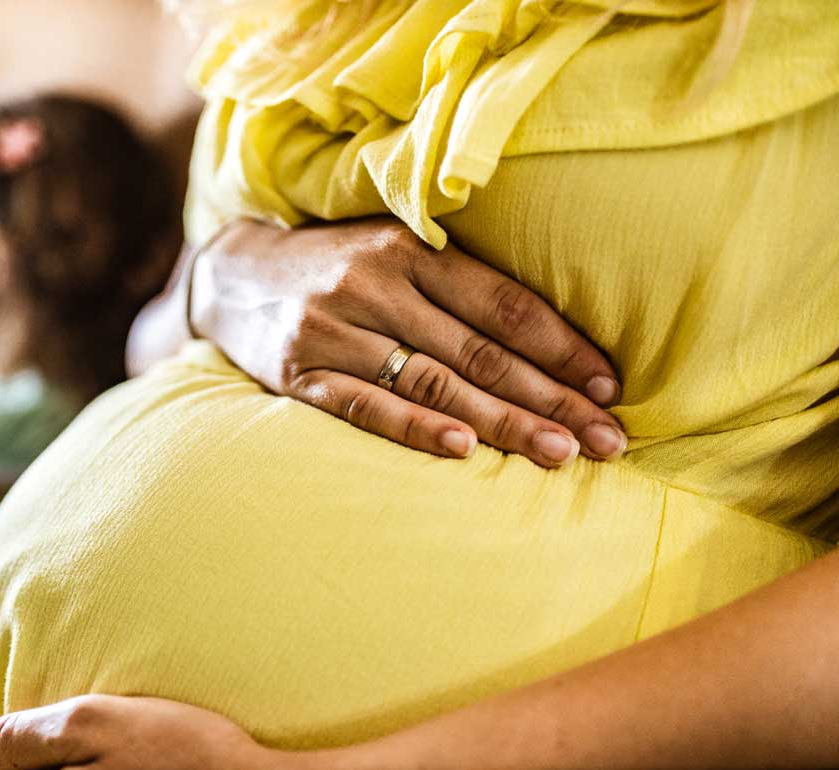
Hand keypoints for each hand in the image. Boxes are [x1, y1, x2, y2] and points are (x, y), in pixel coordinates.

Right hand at [191, 219, 626, 466]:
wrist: (228, 274)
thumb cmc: (337, 268)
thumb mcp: (394, 249)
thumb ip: (457, 284)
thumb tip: (554, 342)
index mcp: (410, 247)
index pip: (503, 303)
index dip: (561, 346)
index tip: (609, 386)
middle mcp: (373, 283)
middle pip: (479, 351)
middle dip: (551, 398)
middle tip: (608, 439)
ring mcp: (333, 330)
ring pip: (432, 383)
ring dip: (502, 423)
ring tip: (559, 454)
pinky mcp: (298, 374)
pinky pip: (365, 405)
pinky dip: (415, 429)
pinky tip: (462, 451)